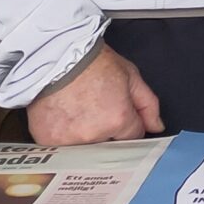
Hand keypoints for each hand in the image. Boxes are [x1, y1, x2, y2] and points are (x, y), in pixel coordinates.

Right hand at [26, 44, 162, 144]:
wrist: (57, 57)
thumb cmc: (94, 63)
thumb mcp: (130, 76)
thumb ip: (148, 105)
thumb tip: (156, 126)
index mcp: (118, 119)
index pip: (133, 136)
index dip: (129, 123)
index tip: (119, 112)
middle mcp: (93, 135)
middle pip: (108, 144)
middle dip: (107, 131)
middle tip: (96, 107)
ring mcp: (68, 140)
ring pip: (84, 147)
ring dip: (84, 134)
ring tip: (78, 110)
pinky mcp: (47, 140)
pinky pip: (60, 145)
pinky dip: (62, 134)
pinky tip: (62, 115)